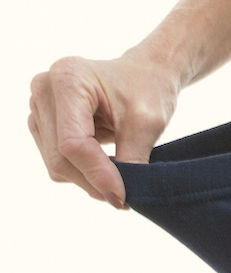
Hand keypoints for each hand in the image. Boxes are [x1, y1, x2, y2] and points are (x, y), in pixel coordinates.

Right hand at [28, 49, 180, 207]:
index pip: (73, 143)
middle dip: (93, 182)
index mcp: (69, 78)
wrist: (145, 74)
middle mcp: (45, 89)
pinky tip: (106, 169)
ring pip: (56, 164)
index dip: (98, 174)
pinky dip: (82, 173)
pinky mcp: (44, 123)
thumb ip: (132, 160)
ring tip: (119, 181)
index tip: (123, 197)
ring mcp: (40, 106)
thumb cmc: (149, 89)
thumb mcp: (148, 125)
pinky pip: (57, 162)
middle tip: (125, 197)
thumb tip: (119, 198)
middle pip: (60, 157)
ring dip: (88, 181)